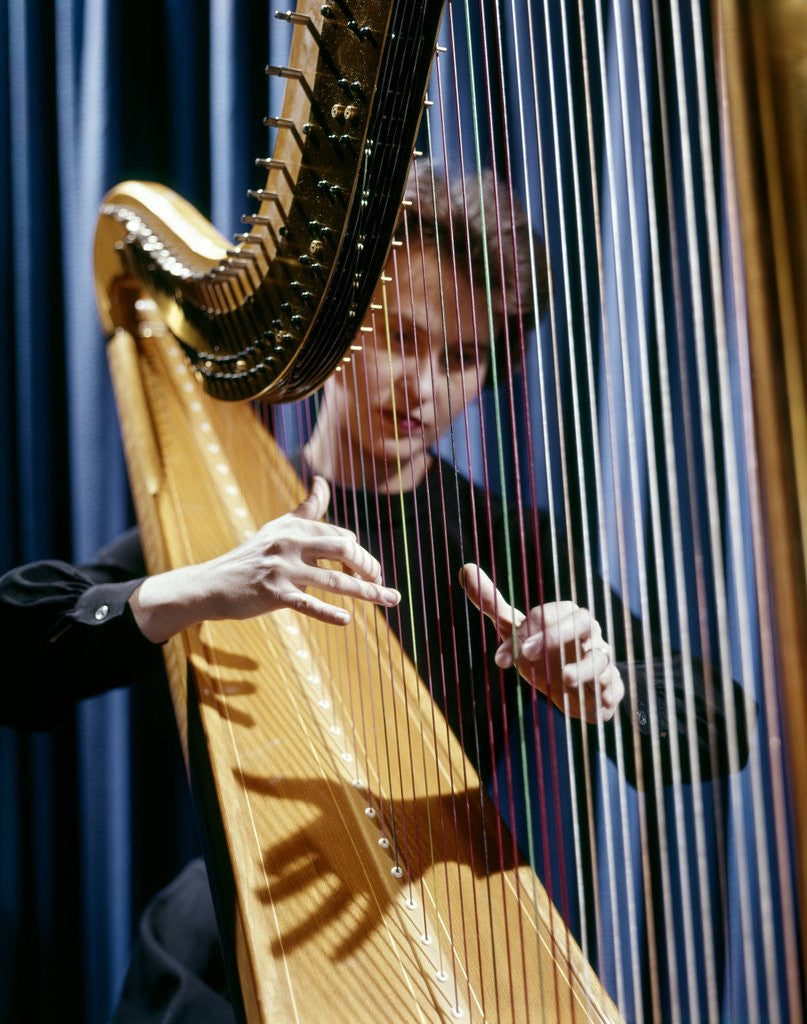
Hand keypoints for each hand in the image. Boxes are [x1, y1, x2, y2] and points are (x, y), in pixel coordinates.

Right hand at [130, 476, 399, 642]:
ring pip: (333, 580)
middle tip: (382, 583)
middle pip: (343, 548)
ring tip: (388, 599)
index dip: (360, 554)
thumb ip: (306, 508)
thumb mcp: (278, 528)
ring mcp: (282, 569)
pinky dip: (328, 613)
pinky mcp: (273, 594)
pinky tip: (346, 620)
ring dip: (365, 592)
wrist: (212, 584)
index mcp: (295, 527)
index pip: (342, 536)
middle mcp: (290, 543)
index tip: (367, 573)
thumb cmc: (252, 557)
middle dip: (369, 565)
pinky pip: (307, 604)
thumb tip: (322, 479)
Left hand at [459, 564, 623, 722]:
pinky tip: (601, 702)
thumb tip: (465, 568)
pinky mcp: (608, 687)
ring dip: (585, 669)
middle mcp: (587, 634)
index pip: (549, 613)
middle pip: (583, 621)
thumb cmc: (539, 650)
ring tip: (566, 680)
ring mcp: (600, 659)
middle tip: (527, 653)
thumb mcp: (513, 629)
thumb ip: (491, 602)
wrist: (564, 687)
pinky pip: (615, 687)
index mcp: (564, 615)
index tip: (502, 654)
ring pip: (601, 658)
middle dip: (556, 635)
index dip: (527, 630)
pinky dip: (610, 693)